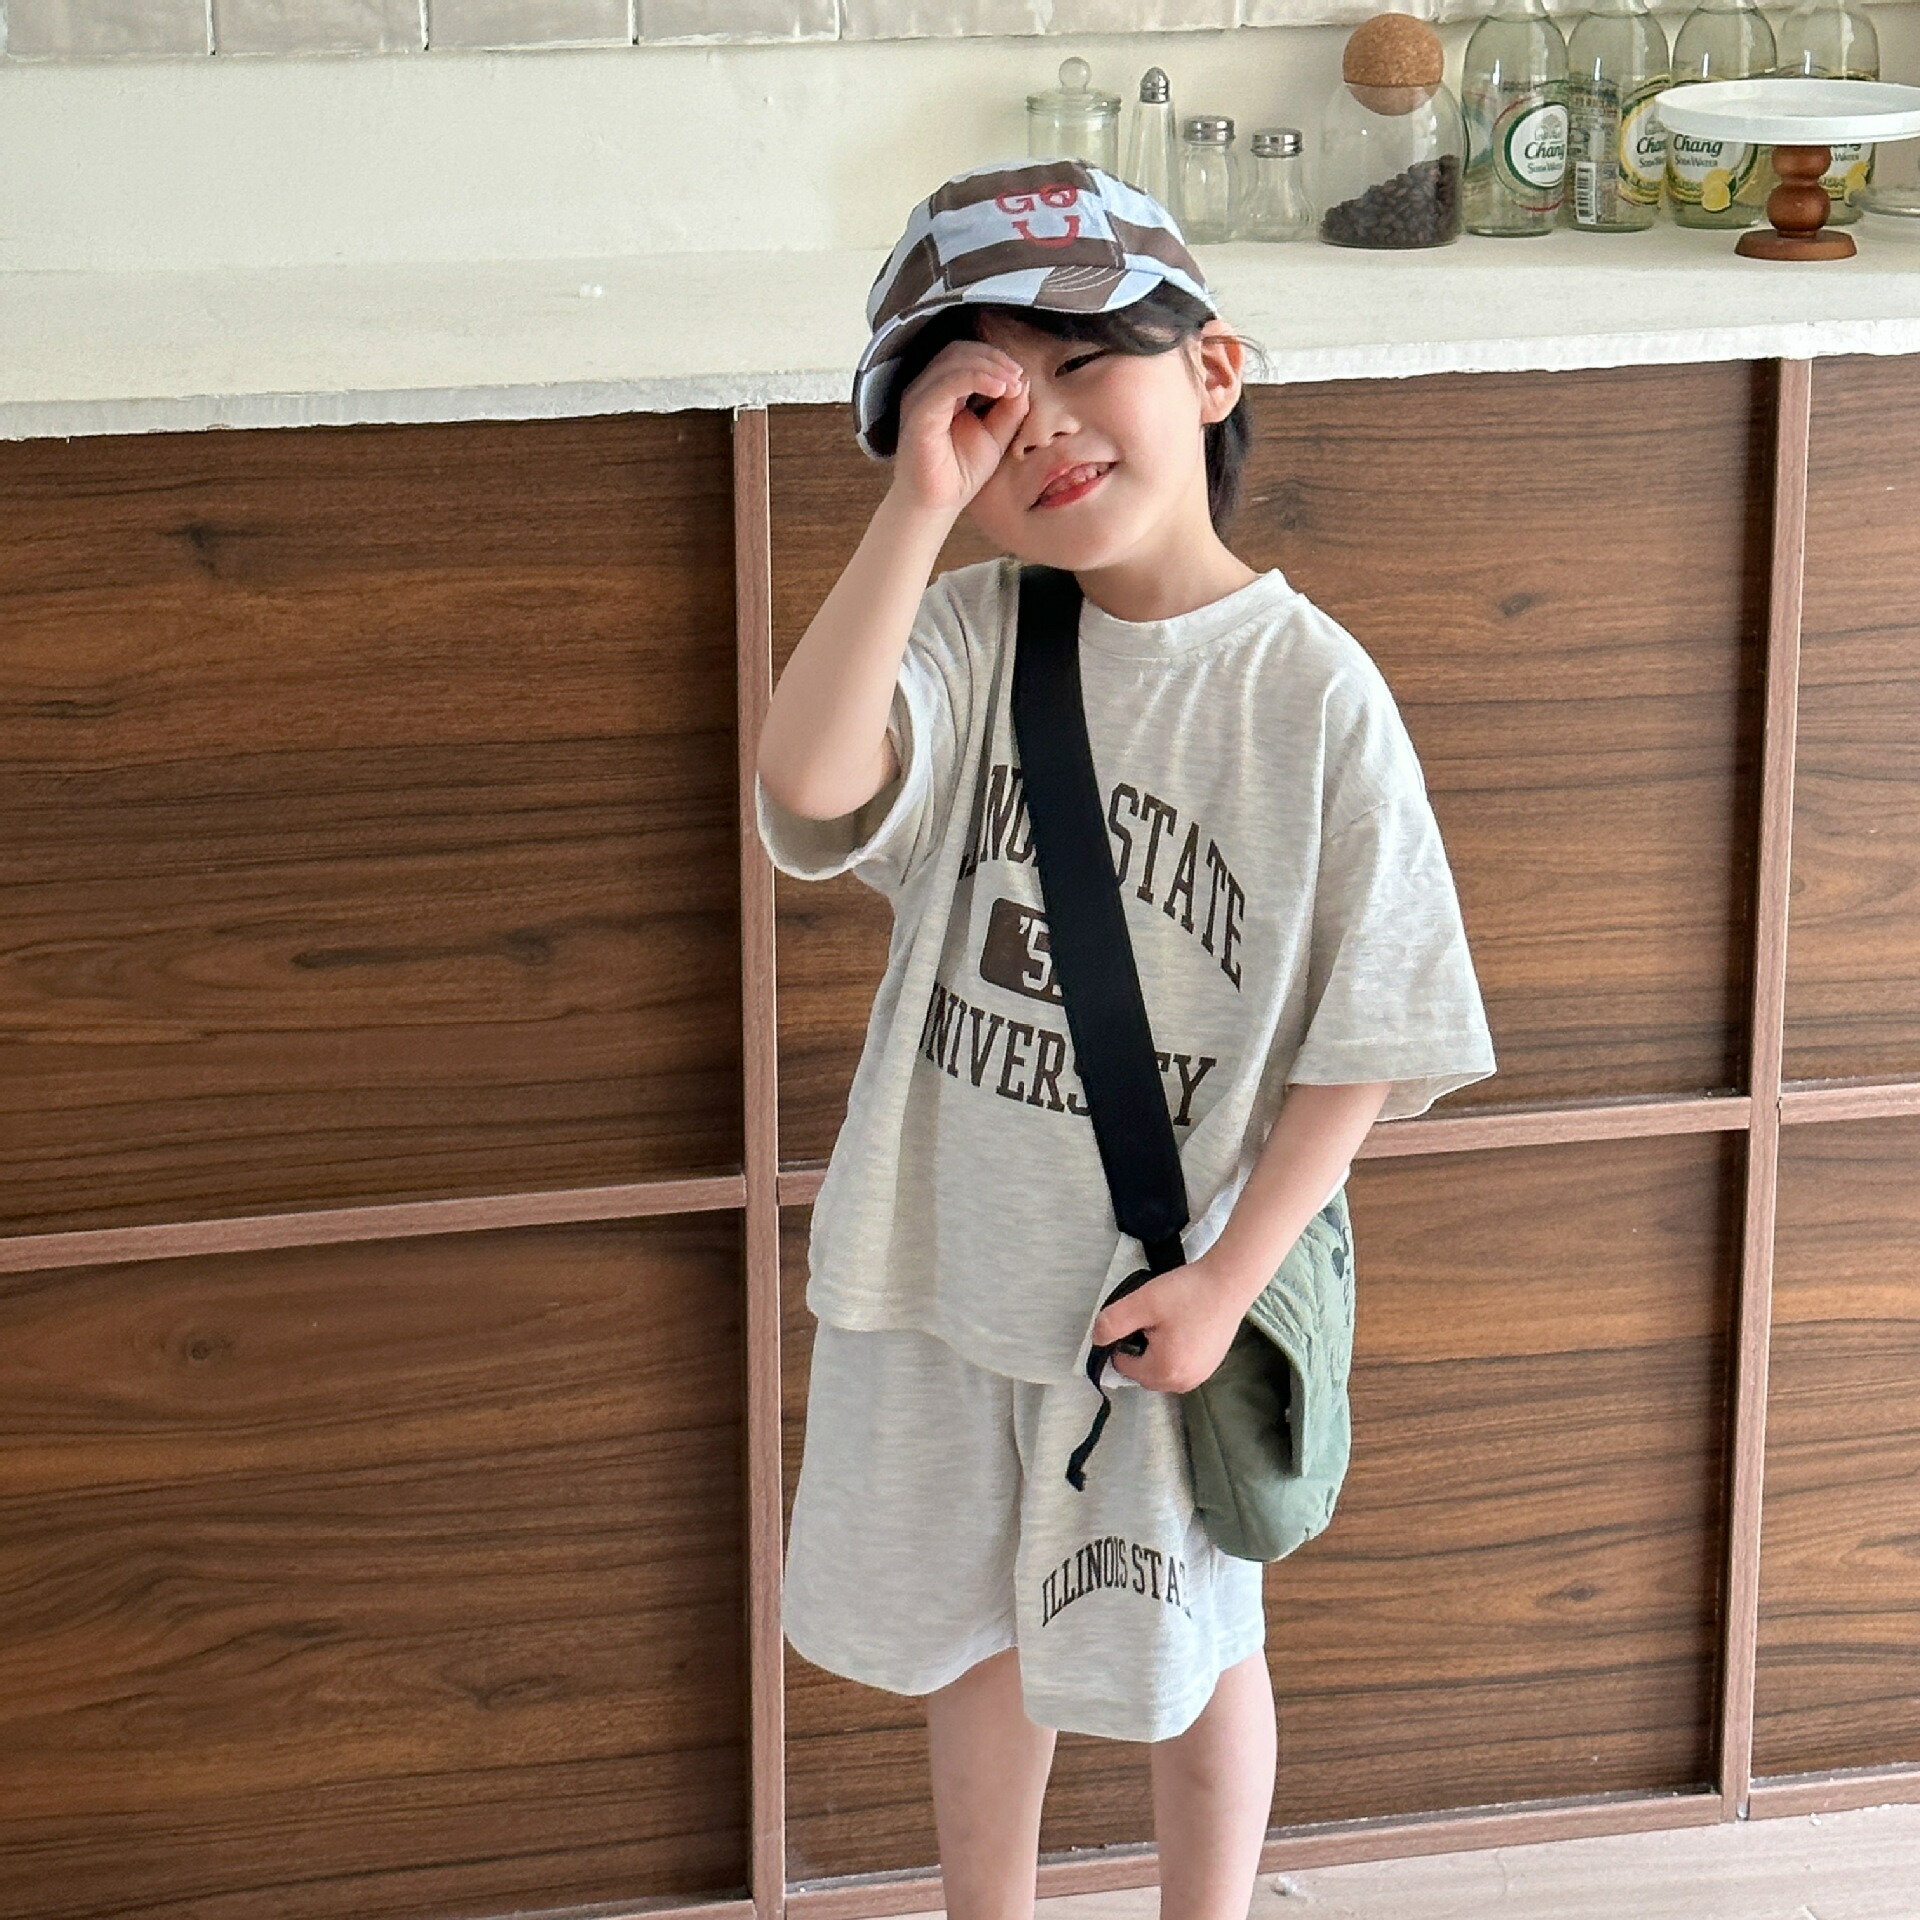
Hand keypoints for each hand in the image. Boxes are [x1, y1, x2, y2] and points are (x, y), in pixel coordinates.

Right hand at [888, 339, 1029, 520]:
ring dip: (989, 366)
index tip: (1019, 377)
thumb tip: (1023, 381)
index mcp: (941, 391)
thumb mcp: (995, 437)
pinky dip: (975, 379)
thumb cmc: (960, 473)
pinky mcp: (919, 414)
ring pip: (953, 361)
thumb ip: (1009, 410)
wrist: (938, 505)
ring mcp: (920, 399)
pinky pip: (946, 384)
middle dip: (994, 358)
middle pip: (959, 351)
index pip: (965, 356)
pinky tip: (998, 389)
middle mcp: (926, 389)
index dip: (995, 359)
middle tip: (1017, 376)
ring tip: (1012, 383)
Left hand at [1090, 1253, 1254, 1394]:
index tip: (1136, 1318)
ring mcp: (1201, 1375)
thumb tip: (1097, 1339)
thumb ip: (1112, 1323)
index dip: (1121, 1340)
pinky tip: (1182, 1325)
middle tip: (1151, 1318)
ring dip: (1155, 1350)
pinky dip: (1173, 1349)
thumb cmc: (1189, 1292)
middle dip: (1139, 1348)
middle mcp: (1184, 1382)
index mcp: (1164, 1372)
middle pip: (1142, 1371)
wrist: (1230, 1281)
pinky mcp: (1210, 1364)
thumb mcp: (1142, 1303)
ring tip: (1167, 1321)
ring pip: (1161, 1368)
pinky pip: (1180, 1364)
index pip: (1123, 1366)